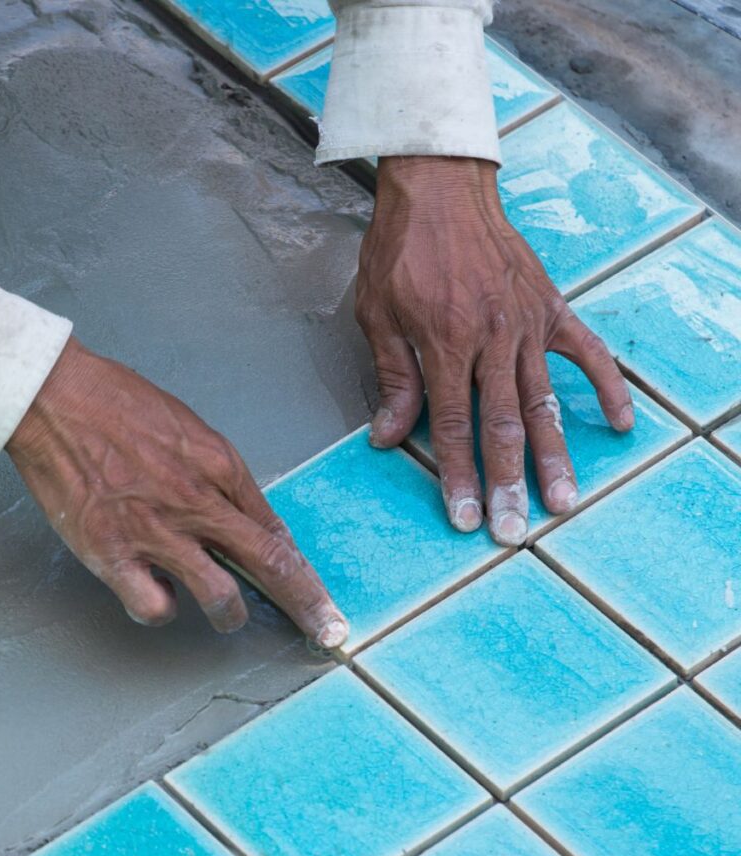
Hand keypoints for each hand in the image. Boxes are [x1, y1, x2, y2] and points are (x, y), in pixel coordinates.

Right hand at [7, 337, 348, 646]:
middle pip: (269, 564)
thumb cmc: (118, 404)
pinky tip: (156, 595)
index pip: (276, 532)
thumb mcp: (189, 430)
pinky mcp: (112, 552)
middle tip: (328, 633)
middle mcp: (196, 502)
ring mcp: (155, 531)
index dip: (306, 573)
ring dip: (227, 614)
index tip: (322, 600)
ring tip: (222, 613)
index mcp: (219, 467)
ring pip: (219, 597)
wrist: (54, 398)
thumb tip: (247, 521)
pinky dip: (160, 610)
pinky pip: (153, 607)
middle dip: (307, 605)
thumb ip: (221, 478)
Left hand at [356, 156, 633, 545]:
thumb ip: (391, 377)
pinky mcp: (550, 307)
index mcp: (443, 343)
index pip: (451, 426)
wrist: (440, 187)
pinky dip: (606, 387)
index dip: (458, 476)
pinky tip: (617, 425)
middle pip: (502, 425)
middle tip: (515, 530)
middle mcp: (490, 339)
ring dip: (554, 455)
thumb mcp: (377, 314)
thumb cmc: (400, 250)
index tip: (466, 517)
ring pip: (543, 401)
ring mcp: (526, 323)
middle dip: (508, 482)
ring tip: (563, 500)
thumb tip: (386, 437)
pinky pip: (586, 352)